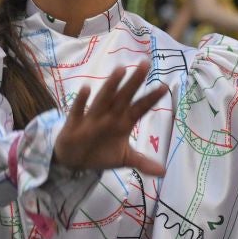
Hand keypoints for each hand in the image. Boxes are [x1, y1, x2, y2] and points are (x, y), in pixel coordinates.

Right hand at [53, 61, 167, 176]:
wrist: (73, 160)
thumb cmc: (100, 152)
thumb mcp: (123, 159)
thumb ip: (142, 162)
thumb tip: (163, 173)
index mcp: (123, 122)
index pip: (139, 108)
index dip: (150, 99)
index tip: (164, 87)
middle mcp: (110, 116)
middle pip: (124, 97)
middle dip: (134, 82)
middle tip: (145, 65)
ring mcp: (92, 118)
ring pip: (103, 99)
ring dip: (111, 86)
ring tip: (121, 70)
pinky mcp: (75, 124)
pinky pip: (78, 111)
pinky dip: (81, 101)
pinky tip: (86, 89)